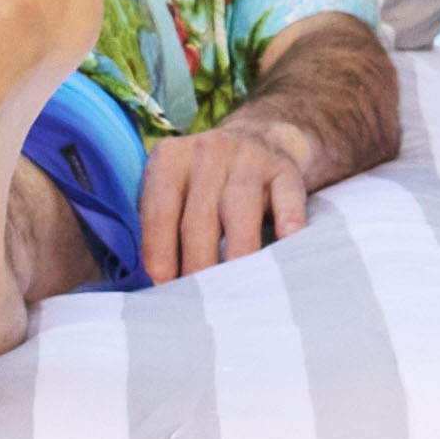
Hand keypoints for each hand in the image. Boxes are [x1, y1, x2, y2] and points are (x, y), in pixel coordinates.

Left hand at [137, 115, 319, 270]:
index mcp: (169, 158)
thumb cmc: (204, 182)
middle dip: (197, 263)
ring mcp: (248, 157)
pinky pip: (287, 195)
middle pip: (199, 216)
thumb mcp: (174, 187)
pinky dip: (289, 220)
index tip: (161, 284)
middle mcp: (207, 152)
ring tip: (235, 288)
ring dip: (237, 252)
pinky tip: (288, 242)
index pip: (159, 208)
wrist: (258, 137)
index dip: (158, 249)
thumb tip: (150, 281)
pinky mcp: (284, 168)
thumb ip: (158, 224)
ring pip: (240, 208)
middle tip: (199, 301)